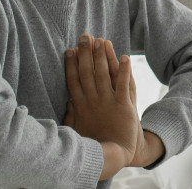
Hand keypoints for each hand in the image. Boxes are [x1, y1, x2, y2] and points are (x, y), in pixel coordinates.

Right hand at [64, 34, 139, 178]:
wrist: (113, 154)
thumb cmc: (93, 144)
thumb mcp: (76, 130)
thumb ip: (70, 115)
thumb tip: (67, 101)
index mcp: (80, 106)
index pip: (73, 80)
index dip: (71, 64)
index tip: (69, 49)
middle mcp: (92, 101)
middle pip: (87, 72)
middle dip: (85, 53)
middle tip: (84, 36)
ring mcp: (107, 102)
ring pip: (104, 74)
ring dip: (102, 56)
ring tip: (101, 40)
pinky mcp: (123, 105)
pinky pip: (124, 84)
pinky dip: (124, 70)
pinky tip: (124, 57)